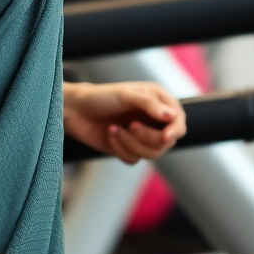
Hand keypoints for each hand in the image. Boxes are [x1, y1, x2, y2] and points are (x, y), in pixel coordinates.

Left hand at [63, 80, 186, 163]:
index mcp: (158, 101)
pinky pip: (134, 159)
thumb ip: (150, 105)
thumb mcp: (126, 95)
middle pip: (166, 142)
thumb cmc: (102, 96)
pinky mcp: (128, 148)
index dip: (175, 130)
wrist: (75, 110)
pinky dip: (120, 149)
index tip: (165, 137)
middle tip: (131, 125)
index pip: (178, 120)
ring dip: (131, 144)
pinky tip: (109, 133)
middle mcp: (153, 119)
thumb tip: (172, 117)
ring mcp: (141, 136)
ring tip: (114, 128)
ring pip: (151, 154)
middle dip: (147, 137)